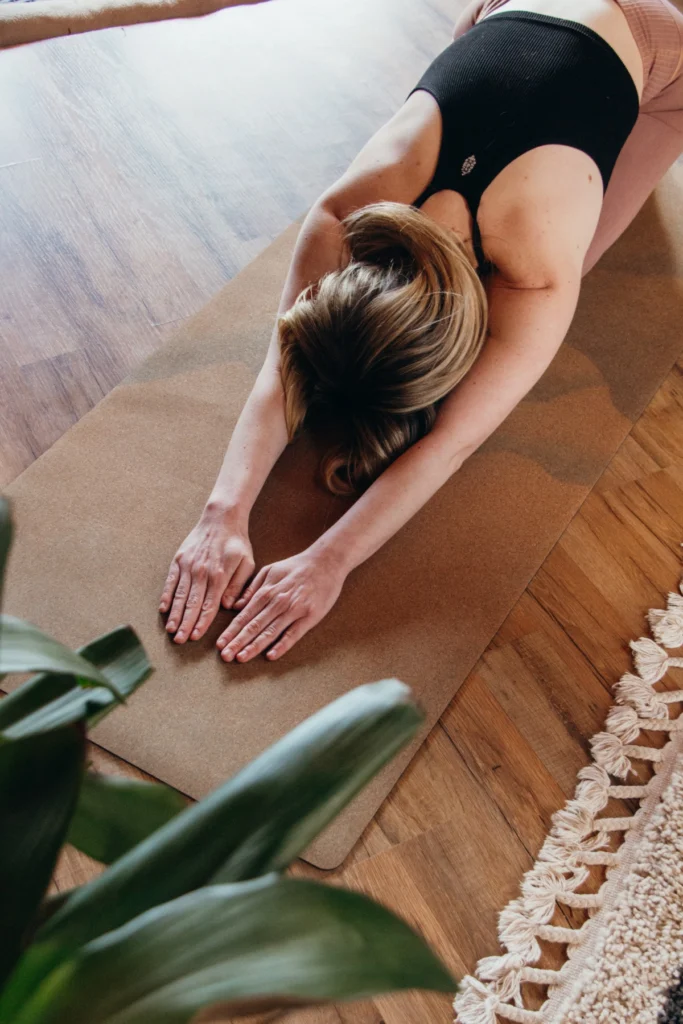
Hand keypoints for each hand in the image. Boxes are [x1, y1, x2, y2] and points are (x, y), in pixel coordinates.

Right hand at [159, 507, 254, 643]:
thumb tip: (229, 606)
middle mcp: (201, 572)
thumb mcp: (247, 563)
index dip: (202, 622)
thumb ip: (238, 585)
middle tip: (180, 641)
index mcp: (219, 575)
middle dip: (186, 624)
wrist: (221, 518)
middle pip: (192, 603)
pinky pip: (170, 581)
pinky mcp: (179, 560)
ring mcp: (187, 565)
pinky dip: (166, 596)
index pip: (209, 605)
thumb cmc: (237, 543)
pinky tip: (163, 609)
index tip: (196, 636)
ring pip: (179, 595)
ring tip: (171, 630)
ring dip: (175, 614)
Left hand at [216, 547, 345, 662]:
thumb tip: (236, 606)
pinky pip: (293, 634)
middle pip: (254, 626)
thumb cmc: (296, 566)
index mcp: (266, 591)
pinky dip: (281, 645)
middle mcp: (278, 602)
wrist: (326, 562)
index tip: (220, 644)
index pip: (244, 616)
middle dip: (237, 642)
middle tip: (225, 656)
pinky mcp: (309, 616)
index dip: (231, 631)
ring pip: (270, 632)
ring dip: (254, 646)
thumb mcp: (270, 570)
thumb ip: (252, 588)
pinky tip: (270, 656)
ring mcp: (294, 610)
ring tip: (241, 658)